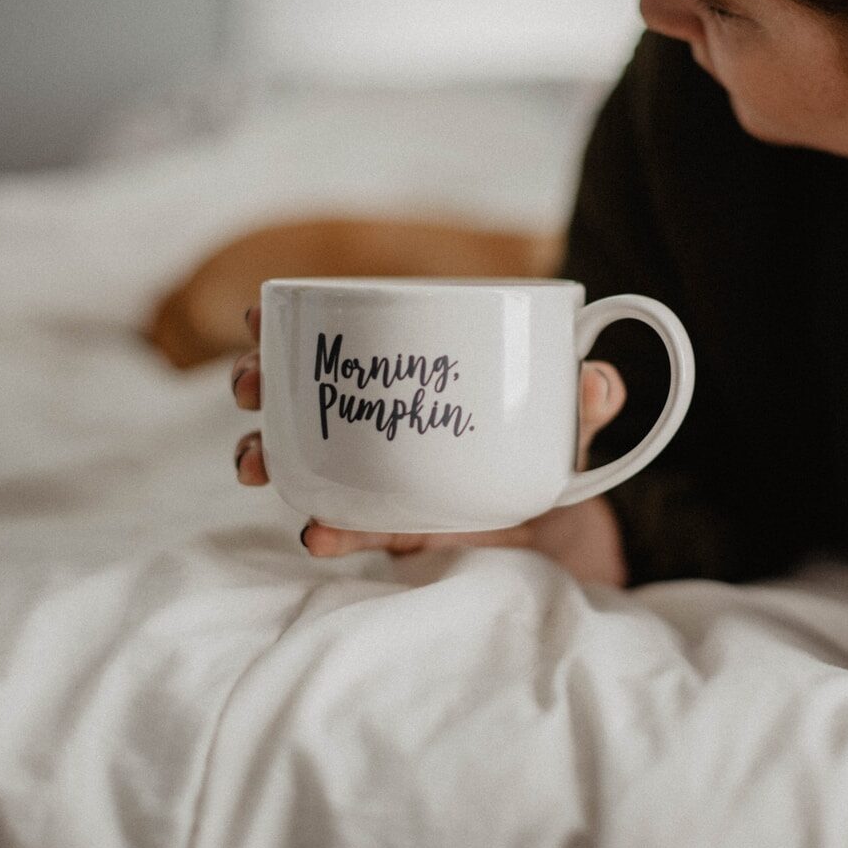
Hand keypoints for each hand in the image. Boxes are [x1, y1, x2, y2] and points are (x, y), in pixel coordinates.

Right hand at [232, 303, 630, 586]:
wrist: (575, 532)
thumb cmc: (555, 451)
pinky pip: (358, 528)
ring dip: (269, 457)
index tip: (258, 314)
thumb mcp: (572, 417)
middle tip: (249, 382)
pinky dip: (334, 530)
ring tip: (254, 462)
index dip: (293, 327)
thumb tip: (597, 381)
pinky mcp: (402, 532)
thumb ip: (588, 398)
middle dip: (261, 385)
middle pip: (303, 398)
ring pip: (308, 464)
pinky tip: (316, 530)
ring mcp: (383, 481)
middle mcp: (383, 427)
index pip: (344, 343)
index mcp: (412, 379)